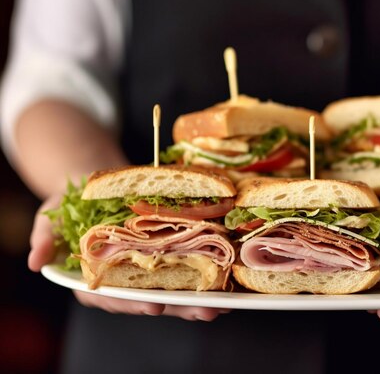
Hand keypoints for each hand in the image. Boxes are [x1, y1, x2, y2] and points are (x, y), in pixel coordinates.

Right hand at [29, 194, 229, 321]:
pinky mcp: (164, 256)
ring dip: (199, 298)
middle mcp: (122, 281)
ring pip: (173, 290)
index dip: (132, 303)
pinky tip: (226, 281)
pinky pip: (185, 269)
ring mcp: (145, 271)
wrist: (94, 186)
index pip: (112, 298)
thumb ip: (43, 238)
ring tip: (224, 302)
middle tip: (205, 310)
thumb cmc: (68, 205)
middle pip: (151, 300)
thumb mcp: (49, 217)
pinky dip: (205, 275)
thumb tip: (36, 260)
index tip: (153, 305)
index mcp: (93, 280)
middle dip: (180, 307)